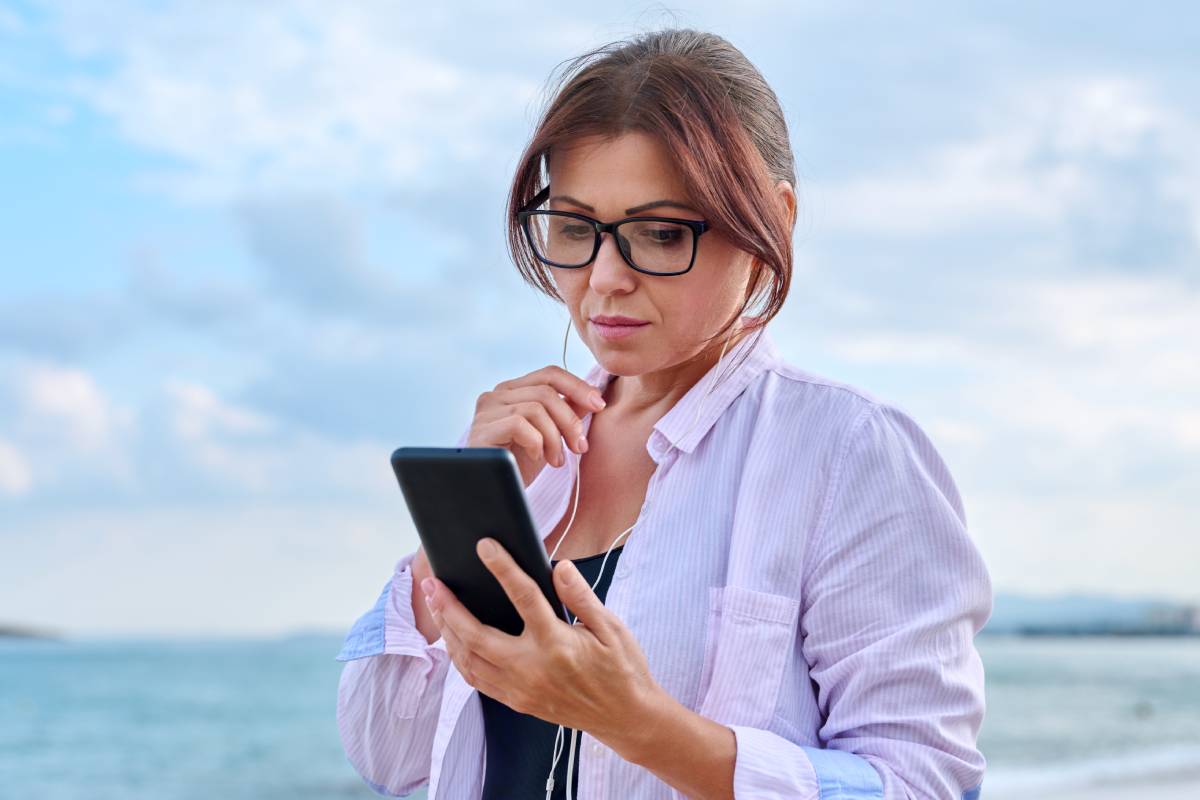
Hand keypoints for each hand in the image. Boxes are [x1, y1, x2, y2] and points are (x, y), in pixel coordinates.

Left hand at [420, 537, 664, 752]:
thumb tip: (560, 567)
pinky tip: (454, 640)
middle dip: (449, 608)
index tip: (485, 546)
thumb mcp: (611, 627)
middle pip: (476, 636)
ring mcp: (521, 689)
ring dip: (448, 632)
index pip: (523, 597)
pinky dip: (460, 658)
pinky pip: (477, 680)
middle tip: (433, 583)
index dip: (502, 568)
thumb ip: (581, 596)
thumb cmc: (622, 668)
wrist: (626, 718)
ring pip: (469, 661)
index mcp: (557, 644)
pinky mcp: (518, 702)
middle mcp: (532, 669)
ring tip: (436, 605)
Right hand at [466, 366, 607, 486]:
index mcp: (514, 391)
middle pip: (546, 391)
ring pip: (535, 408)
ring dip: (554, 437)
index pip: (550, 374)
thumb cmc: (520, 466)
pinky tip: (536, 458)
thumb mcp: (550, 436)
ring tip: (556, 461)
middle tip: (579, 447)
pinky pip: (519, 424)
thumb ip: (566, 414)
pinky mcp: (481, 430)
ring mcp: (486, 411)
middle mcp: (497, 395)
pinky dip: (536, 442)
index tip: (599, 405)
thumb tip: (592, 398)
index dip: (578, 386)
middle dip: (570, 420)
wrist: (493, 493)